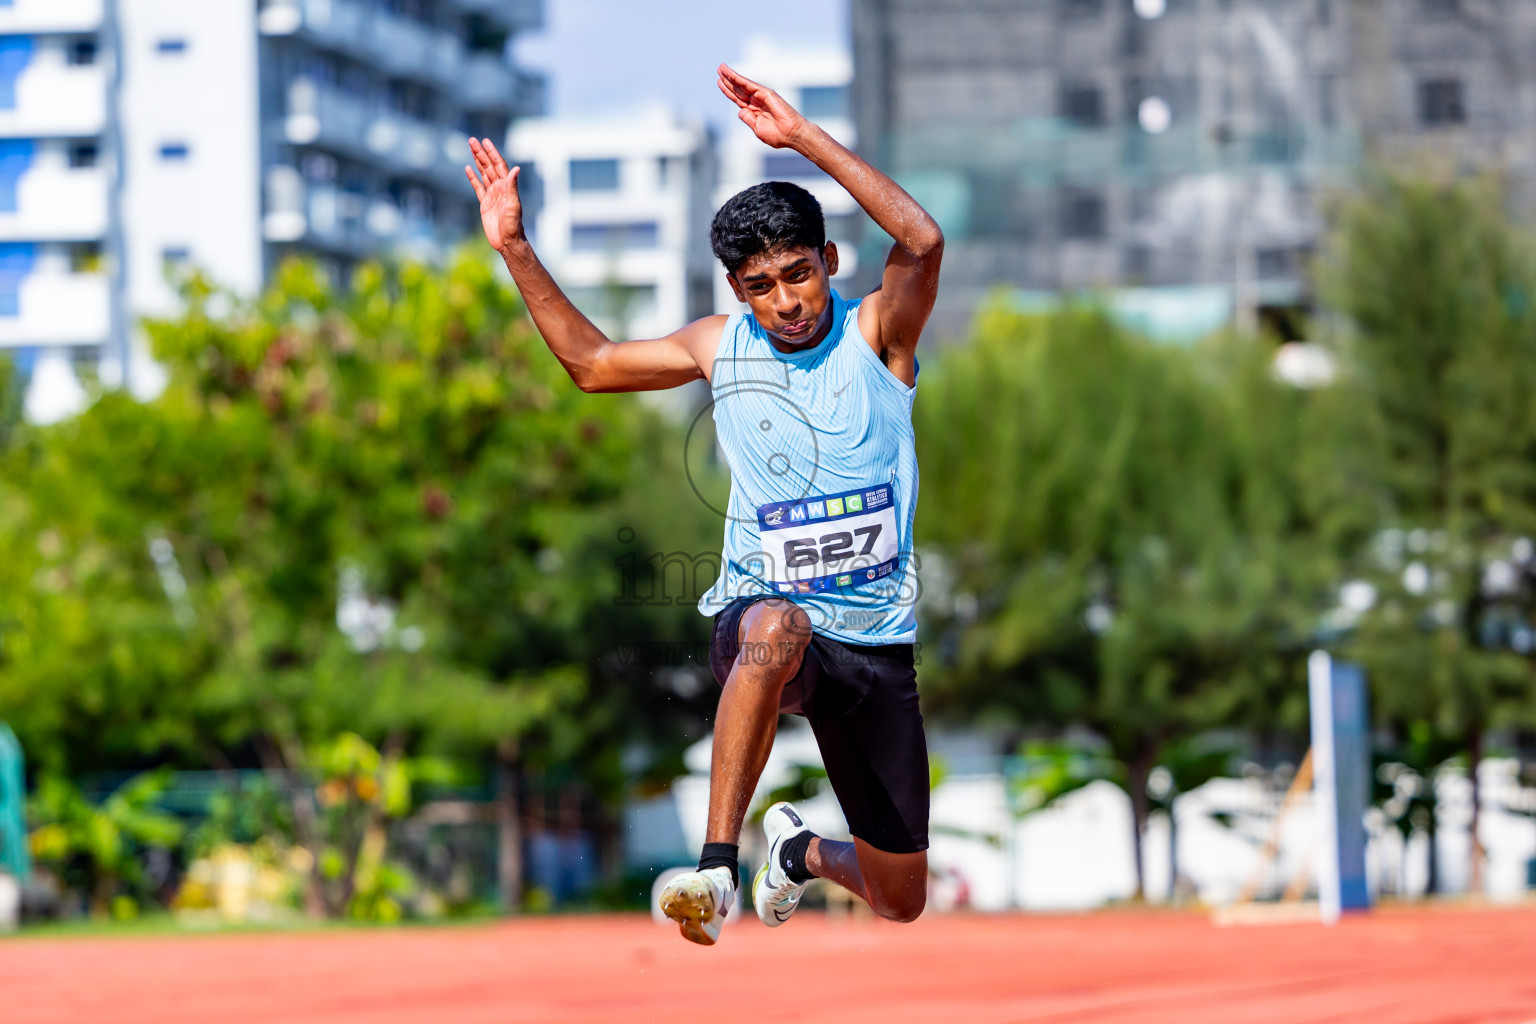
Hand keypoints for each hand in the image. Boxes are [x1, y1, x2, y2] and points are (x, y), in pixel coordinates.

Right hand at [465, 137, 522, 253]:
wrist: (507, 241)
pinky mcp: (485, 204)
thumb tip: (516, 169)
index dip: (492, 153)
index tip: (485, 141)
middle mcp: (500, 188)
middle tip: (472, 140)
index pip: (499, 165)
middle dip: (481, 153)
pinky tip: (468, 168)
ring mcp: (492, 195)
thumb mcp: (514, 205)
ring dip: (477, 161)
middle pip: (489, 166)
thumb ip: (513, 187)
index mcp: (507, 187)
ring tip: (471, 148)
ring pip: (483, 174)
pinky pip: (478, 187)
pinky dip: (473, 177)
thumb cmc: (513, 225)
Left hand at [717, 63, 806, 149]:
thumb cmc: (778, 135)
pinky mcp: (765, 93)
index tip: (719, 82)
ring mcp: (761, 96)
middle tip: (718, 69)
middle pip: (738, 89)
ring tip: (721, 68)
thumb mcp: (758, 129)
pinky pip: (749, 85)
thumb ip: (748, 119)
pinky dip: (739, 79)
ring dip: (731, 76)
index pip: (738, 99)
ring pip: (742, 84)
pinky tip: (730, 74)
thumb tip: (739, 111)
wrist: (791, 134)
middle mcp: (756, 102)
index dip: (728, 91)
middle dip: (727, 80)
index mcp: (754, 111)